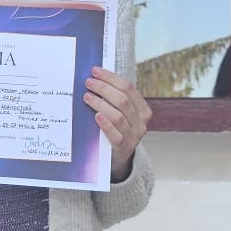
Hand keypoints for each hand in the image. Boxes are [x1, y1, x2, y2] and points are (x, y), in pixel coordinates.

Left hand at [85, 66, 150, 181]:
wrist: (118, 158)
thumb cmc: (116, 130)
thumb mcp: (120, 114)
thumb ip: (113, 99)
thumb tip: (95, 77)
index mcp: (143, 109)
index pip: (128, 88)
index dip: (111, 78)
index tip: (95, 71)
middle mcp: (141, 122)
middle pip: (123, 100)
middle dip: (104, 88)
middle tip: (88, 83)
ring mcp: (133, 136)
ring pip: (118, 115)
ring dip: (101, 103)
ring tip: (87, 97)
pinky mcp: (123, 148)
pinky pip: (115, 134)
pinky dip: (105, 124)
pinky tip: (96, 116)